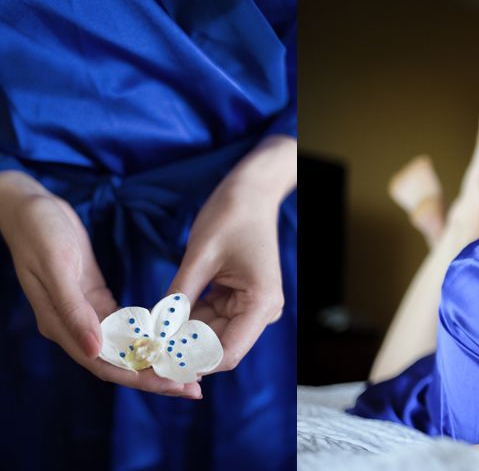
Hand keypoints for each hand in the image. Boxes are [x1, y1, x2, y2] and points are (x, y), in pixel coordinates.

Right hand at [0, 171, 200, 397]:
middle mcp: (73, 326)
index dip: (140, 378)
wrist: (30, 207)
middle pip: (119, 364)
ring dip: (154, 361)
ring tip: (188, 369)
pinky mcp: (95, 298)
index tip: (174, 384)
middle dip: (155, 377)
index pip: (105, 365)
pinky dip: (146, 336)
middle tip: (193, 387)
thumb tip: (94, 349)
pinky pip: (123, 326)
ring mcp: (84, 313)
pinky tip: (170, 341)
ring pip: (124, 348)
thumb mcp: (57, 266)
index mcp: (61, 325)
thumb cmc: (40, 232)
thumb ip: (73, 309)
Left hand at [169, 134, 295, 373]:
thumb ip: (178, 297)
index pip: (226, 353)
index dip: (190, 362)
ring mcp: (252, 306)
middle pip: (218, 348)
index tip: (154, 361)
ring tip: (146, 337)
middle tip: (141, 352)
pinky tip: (160, 321)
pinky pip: (210, 319)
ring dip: (181, 338)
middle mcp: (262, 311)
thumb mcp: (200, 257)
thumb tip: (152, 334)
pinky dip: (186, 321)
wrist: (252, 192)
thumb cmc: (231, 216)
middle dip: (181, 351)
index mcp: (261, 304)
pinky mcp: (240, 299)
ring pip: (210, 336)